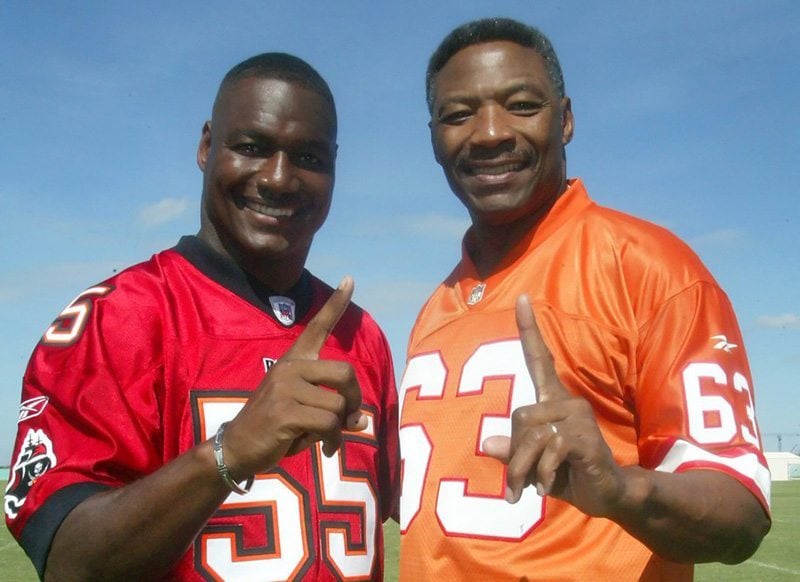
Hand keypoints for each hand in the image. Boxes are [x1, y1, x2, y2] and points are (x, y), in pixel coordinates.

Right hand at [222, 276, 365, 479]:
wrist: (238, 447)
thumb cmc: (276, 429)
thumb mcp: (307, 415)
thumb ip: (335, 412)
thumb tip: (362, 420)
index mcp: (294, 362)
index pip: (318, 327)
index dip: (336, 304)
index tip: (350, 280)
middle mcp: (290, 368)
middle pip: (345, 373)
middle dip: (353, 399)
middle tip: (348, 417)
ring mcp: (285, 388)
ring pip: (338, 406)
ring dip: (339, 428)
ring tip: (325, 439)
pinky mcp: (285, 412)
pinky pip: (328, 424)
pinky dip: (333, 441)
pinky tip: (326, 449)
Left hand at [482, 294, 623, 517]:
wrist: (607, 495)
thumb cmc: (567, 475)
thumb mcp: (531, 465)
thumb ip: (512, 452)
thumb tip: (486, 442)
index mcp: (553, 401)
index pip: (538, 359)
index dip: (529, 330)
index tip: (521, 299)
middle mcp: (566, 402)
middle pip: (519, 416)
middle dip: (514, 453)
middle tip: (519, 481)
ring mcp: (578, 416)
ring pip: (531, 435)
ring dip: (524, 468)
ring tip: (531, 488)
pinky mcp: (585, 436)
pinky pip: (549, 449)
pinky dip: (541, 473)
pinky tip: (547, 486)